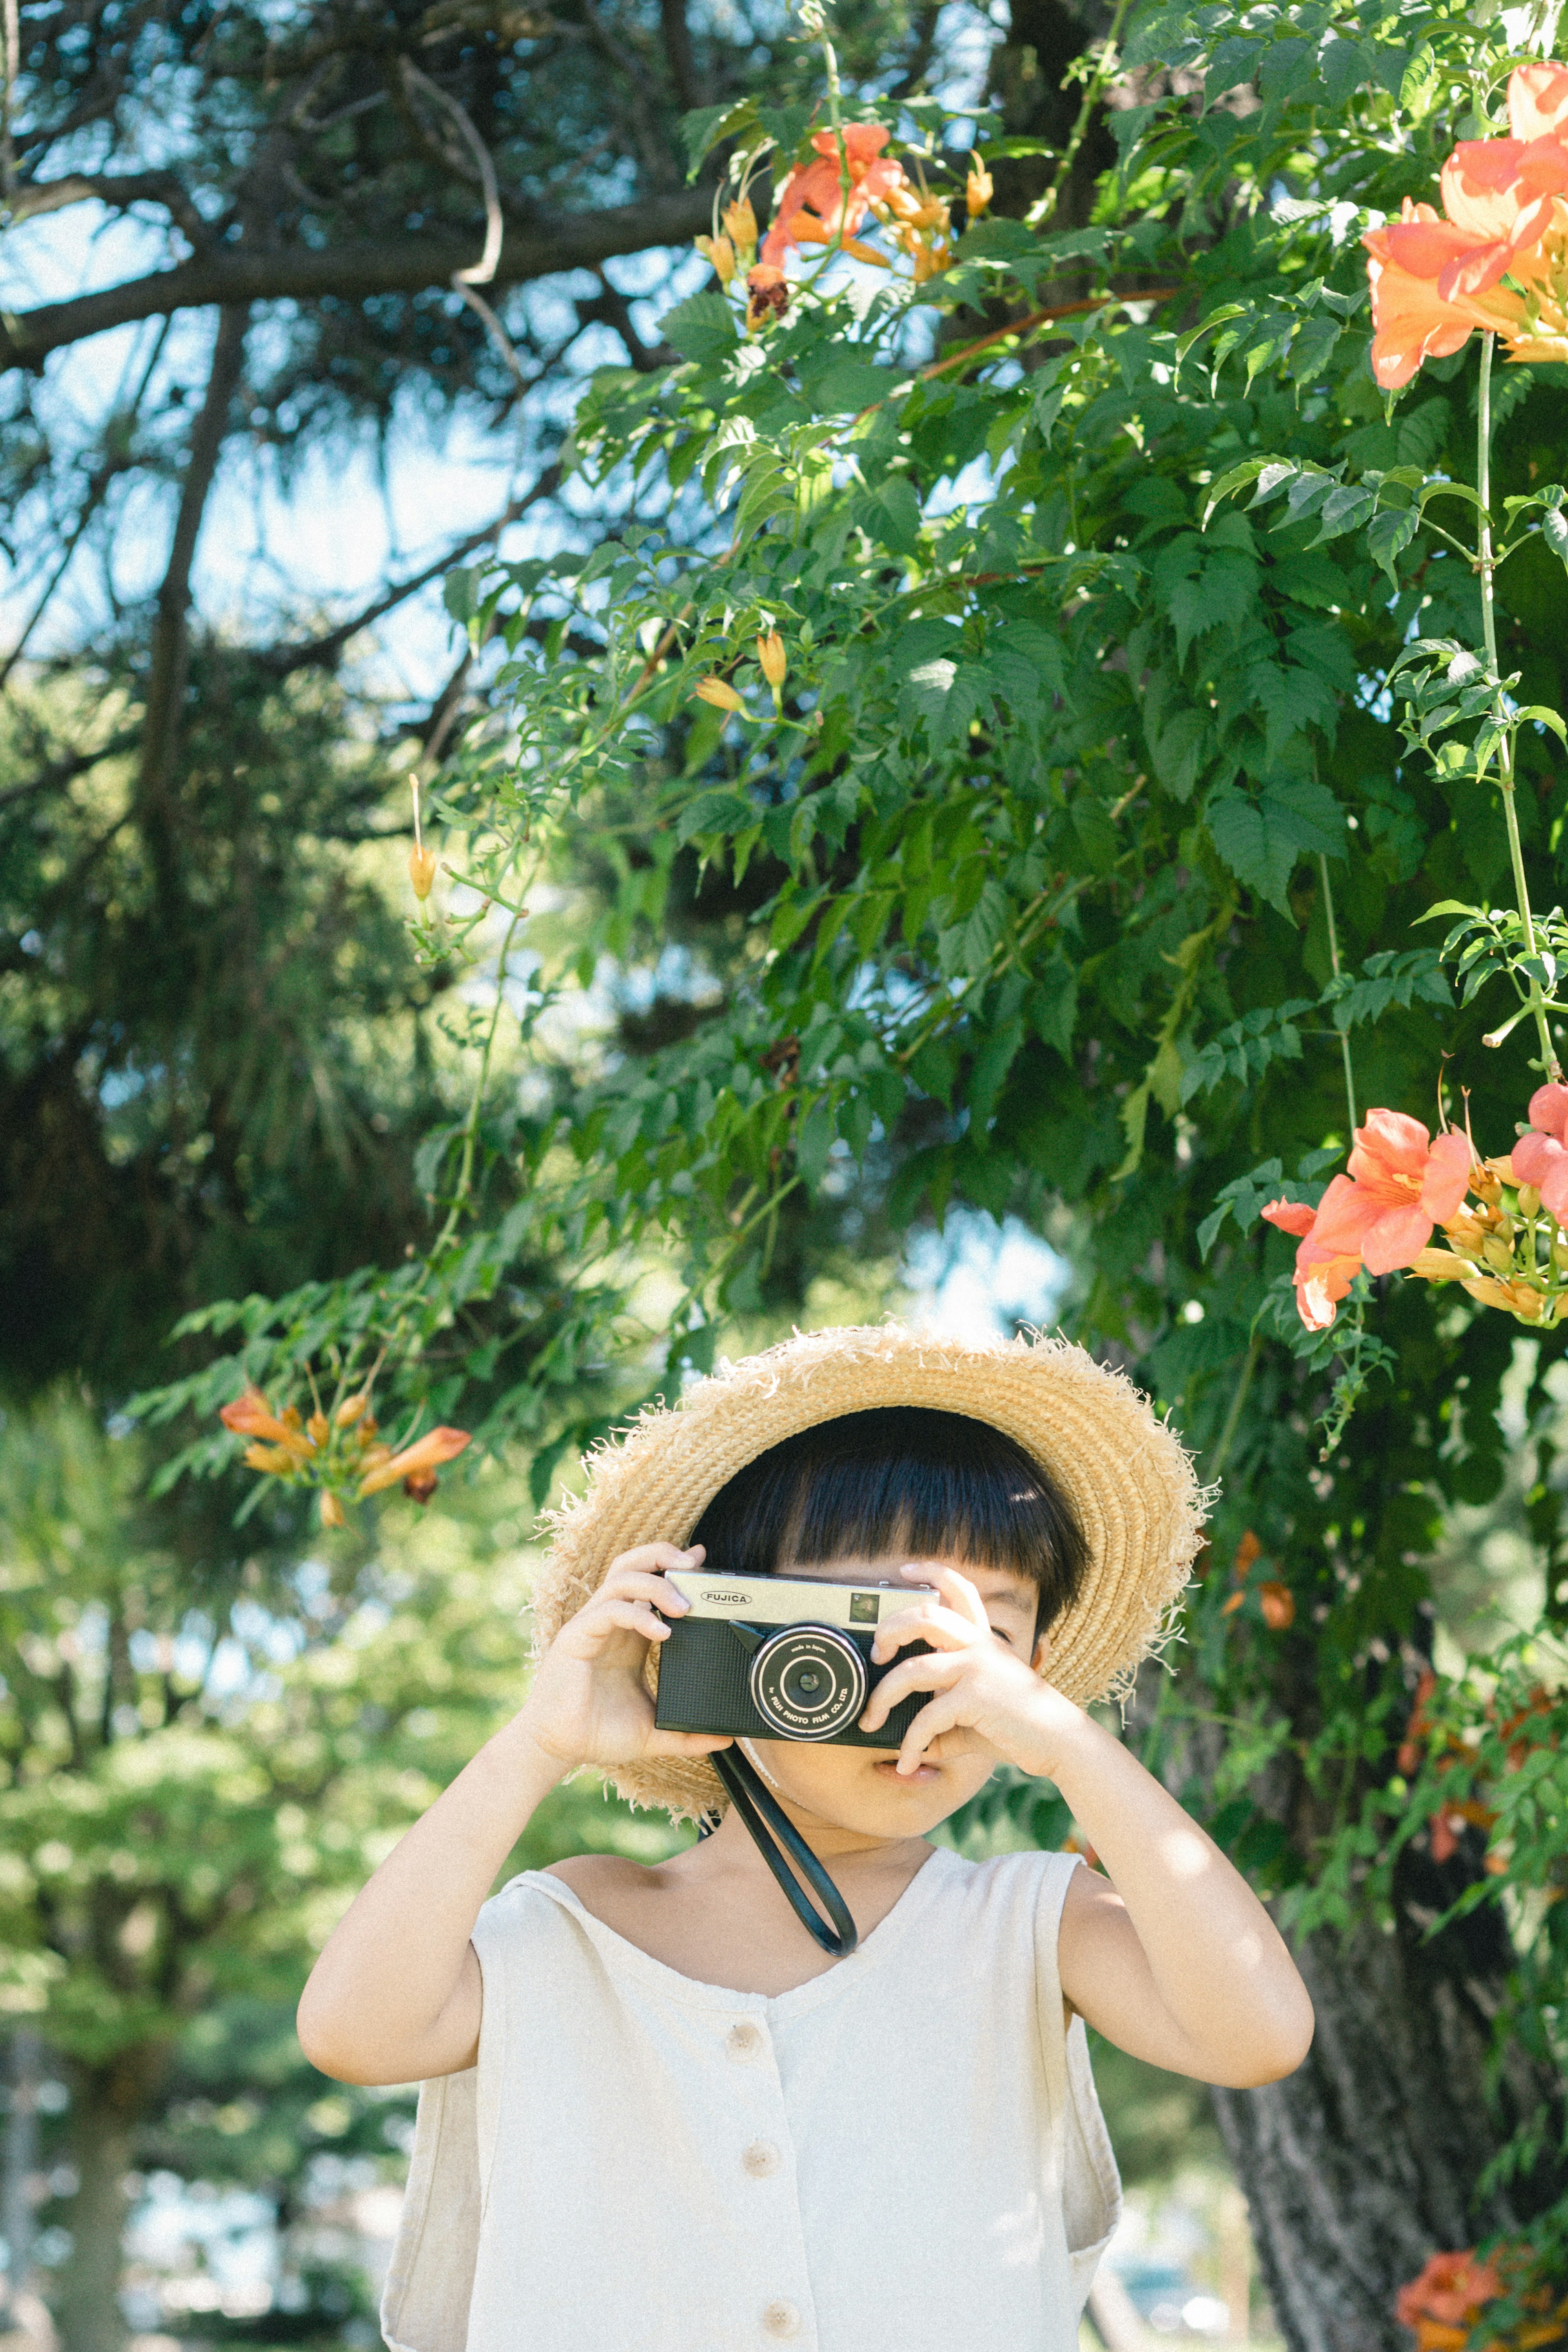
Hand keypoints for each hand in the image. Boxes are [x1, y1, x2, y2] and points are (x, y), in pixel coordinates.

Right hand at [516, 1543, 732, 1774]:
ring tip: (683, 1607)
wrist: (559, 1749)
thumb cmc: (599, 1734)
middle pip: (632, 1565)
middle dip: (662, 1555)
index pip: (650, 1584)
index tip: (702, 1561)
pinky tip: (662, 1633)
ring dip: (656, 1585)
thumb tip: (726, 1739)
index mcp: (629, 1635)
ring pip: (621, 1578)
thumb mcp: (654, 1731)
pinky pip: (607, 1609)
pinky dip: (637, 1614)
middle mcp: (611, 1623)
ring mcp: (592, 1626)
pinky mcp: (576, 1638)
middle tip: (694, 1566)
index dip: (674, 1568)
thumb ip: (689, 1733)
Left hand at [857, 1562, 1083, 1778]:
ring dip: (881, 1697)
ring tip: (870, 1720)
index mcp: (982, 1639)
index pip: (960, 1588)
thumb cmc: (1018, 1727)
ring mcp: (977, 1668)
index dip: (930, 1571)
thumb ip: (943, 1716)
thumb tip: (911, 1742)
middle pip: (923, 1615)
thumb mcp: (977, 1711)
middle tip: (876, 1654)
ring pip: (912, 1669)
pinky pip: (926, 1716)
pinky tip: (906, 1760)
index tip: (904, 1570)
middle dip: (888, 1630)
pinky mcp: (975, 1697)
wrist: (1061, 1744)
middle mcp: (979, 1645)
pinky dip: (910, 1742)